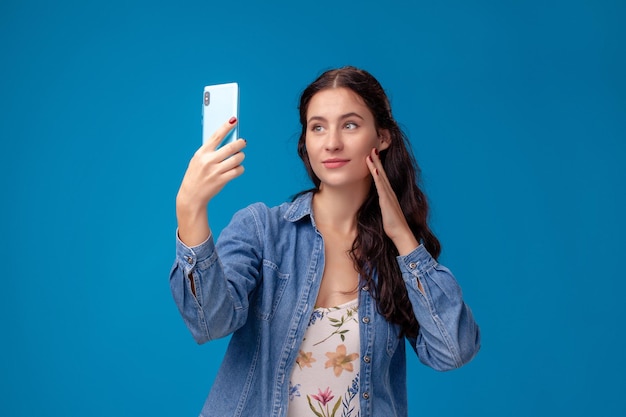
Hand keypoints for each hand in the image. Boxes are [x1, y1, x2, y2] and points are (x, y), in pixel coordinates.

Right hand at [176, 117, 245, 245]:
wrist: (191, 196)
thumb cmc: (196, 175)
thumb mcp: (198, 160)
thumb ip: (210, 151)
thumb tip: (228, 140)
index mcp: (201, 153)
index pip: (216, 136)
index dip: (226, 127)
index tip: (234, 120)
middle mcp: (208, 161)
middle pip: (230, 148)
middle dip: (240, 143)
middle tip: (243, 142)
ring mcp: (215, 171)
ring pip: (236, 159)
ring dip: (241, 157)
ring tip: (240, 156)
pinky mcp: (221, 180)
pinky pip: (237, 171)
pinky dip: (240, 169)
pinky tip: (238, 168)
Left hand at [366, 148, 418, 255]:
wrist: (401, 233)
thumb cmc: (392, 225)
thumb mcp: (385, 211)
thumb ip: (382, 204)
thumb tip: (377, 201)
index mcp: (388, 194)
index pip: (382, 177)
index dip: (377, 166)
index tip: (373, 155)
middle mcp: (389, 192)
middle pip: (382, 173)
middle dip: (377, 160)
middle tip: (372, 148)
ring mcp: (388, 195)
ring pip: (381, 176)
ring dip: (376, 164)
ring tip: (371, 153)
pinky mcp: (386, 200)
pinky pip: (381, 186)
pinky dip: (377, 177)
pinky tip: (374, 169)